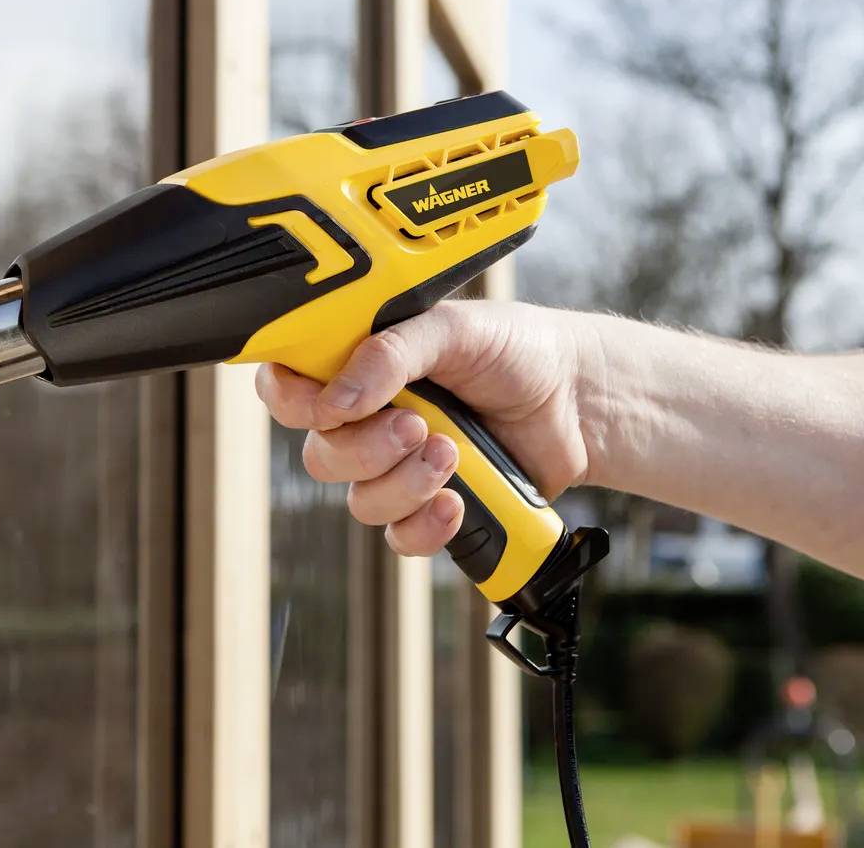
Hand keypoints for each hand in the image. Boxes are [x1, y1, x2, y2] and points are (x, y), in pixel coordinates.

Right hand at [254, 300, 598, 557]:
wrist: (580, 400)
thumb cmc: (514, 350)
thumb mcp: (452, 328)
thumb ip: (391, 352)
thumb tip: (338, 398)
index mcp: (356, 366)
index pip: (287, 388)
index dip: (293, 402)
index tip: (330, 405)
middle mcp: (366, 420)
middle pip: (320, 455)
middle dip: (366, 448)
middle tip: (418, 426)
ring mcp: (396, 469)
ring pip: (360, 502)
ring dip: (404, 484)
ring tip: (454, 455)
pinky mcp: (430, 509)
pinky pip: (399, 538)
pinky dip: (425, 526)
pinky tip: (457, 503)